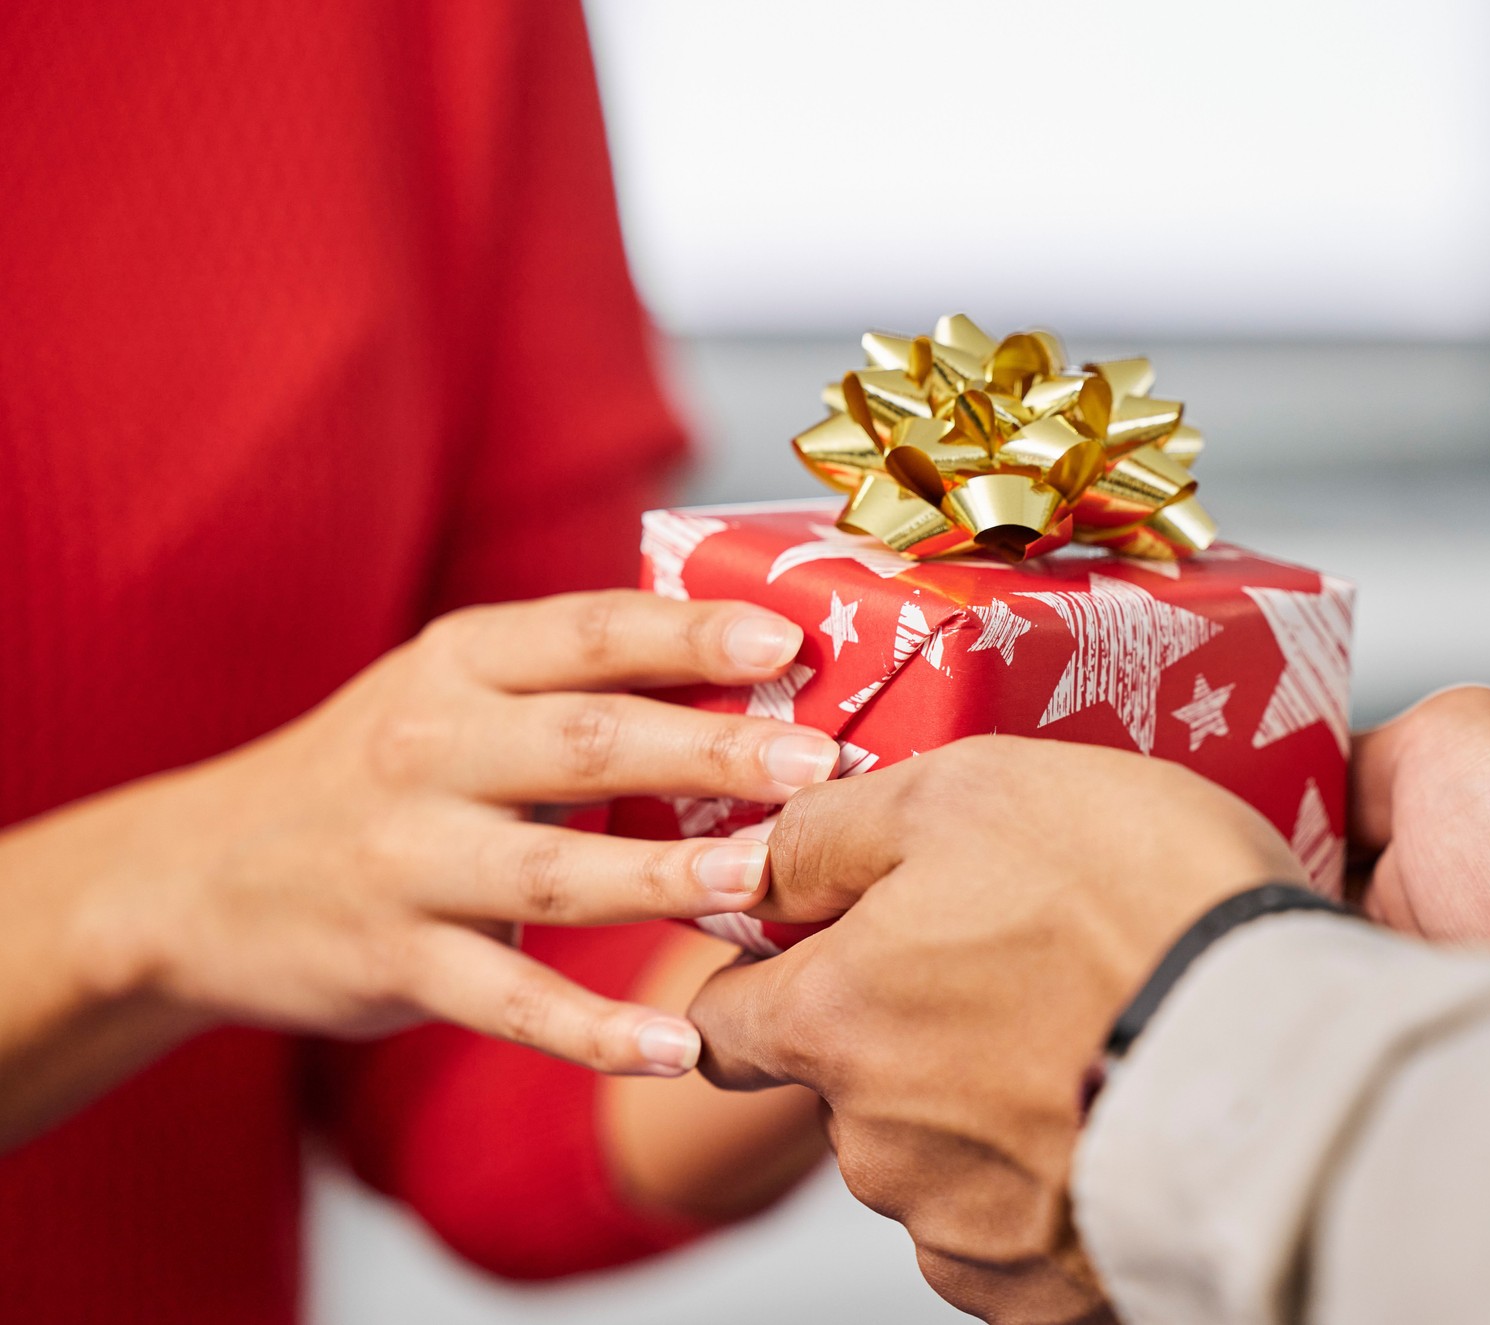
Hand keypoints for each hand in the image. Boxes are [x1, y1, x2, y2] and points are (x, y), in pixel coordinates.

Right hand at [42, 590, 838, 1080]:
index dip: (691, 635)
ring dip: (664, 877)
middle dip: (711, 751)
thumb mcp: (449, 695)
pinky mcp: (393, 960)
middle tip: (818, 763)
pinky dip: (592, 1032)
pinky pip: (508, 1002)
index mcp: (459, 663)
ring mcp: (407, 858)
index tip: (788, 644)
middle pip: (590, 743)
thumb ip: (574, 686)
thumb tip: (753, 678)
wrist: (196, 876)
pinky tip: (677, 1047)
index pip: (590, 632)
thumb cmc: (376, 773)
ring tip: (759, 881)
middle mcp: (429, 748)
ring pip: (555, 871)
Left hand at [690, 736, 1302, 1324]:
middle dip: (904, 1034)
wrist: (1291, 1055)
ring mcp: (960, 1228)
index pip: (722, 1024)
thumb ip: (834, 829)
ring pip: (931, 1159)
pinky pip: (1010, 1233)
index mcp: (838, 1022)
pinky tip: (1114, 1115)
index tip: (819, 956)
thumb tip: (757, 858)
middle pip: (846, 1086)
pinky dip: (1046, 1183)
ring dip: (981, 1108)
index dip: (761, 981)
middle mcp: (875, 1143)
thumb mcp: (972, 792)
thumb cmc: (1139, 904)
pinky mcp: (1042, 1289)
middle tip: (1018, 971)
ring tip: (1091, 1037)